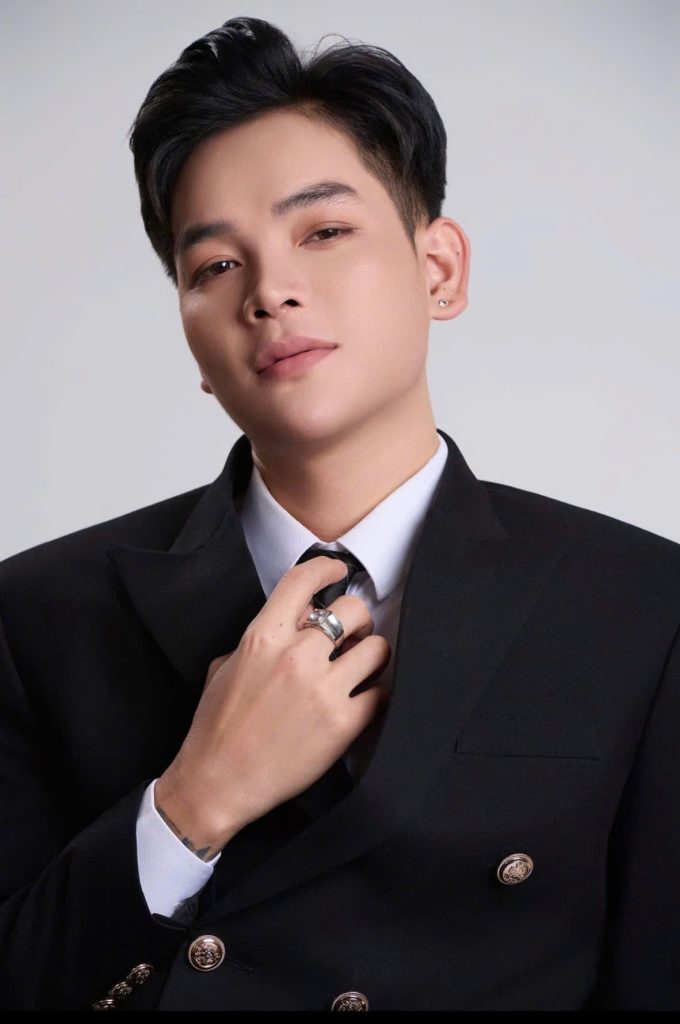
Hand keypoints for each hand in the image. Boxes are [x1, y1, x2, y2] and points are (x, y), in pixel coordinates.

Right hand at [155, 555, 390, 857]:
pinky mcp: (342, 724)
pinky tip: (358, 702)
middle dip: (356, 620)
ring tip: (357, 669)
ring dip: (369, 655)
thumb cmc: (216, 728)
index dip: (326, 568)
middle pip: (353, 610)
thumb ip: (262, 637)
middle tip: (350, 635)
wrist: (217, 784)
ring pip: (376, 648)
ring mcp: (322, 690)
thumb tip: (296, 621)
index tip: (337, 570)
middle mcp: (295, 657)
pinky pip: (379, 692)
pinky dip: (373, 695)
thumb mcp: (226, 666)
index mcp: (263, 638)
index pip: (303, 581)